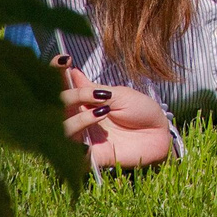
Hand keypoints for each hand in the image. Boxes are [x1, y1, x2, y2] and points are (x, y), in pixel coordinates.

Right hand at [55, 57, 173, 170]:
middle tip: (95, 94)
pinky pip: (73, 154)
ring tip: (103, 111)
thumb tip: (73, 72)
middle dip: (70, 96)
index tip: (64, 59)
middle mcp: (78, 118)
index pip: (62, 85)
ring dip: (79, 118)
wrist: (160, 134)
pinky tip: (91, 141)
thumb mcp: (119, 95)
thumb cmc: (141, 111)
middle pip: (56, 106)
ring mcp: (83, 137)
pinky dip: (79, 145)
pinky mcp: (90, 157)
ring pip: (62, 129)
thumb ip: (93, 89)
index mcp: (84, 100)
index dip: (56, 71)